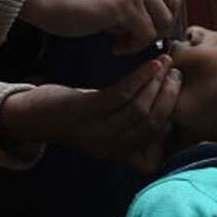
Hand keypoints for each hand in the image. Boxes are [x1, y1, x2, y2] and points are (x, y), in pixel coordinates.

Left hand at [0, 55, 181, 172]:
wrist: (36, 117)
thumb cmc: (76, 119)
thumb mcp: (107, 131)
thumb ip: (133, 130)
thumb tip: (166, 119)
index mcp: (120, 154)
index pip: (157, 135)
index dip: (172, 111)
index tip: (180, 89)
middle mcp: (112, 147)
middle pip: (152, 121)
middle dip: (169, 95)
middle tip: (176, 74)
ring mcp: (99, 130)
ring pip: (140, 107)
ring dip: (156, 82)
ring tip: (165, 63)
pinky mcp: (88, 111)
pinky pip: (124, 93)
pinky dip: (141, 76)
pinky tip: (150, 64)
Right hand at [21, 0, 183, 54]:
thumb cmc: (71, 1)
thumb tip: (162, 23)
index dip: (167, 8)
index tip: (148, 24)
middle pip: (174, 3)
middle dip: (159, 26)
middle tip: (134, 36)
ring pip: (163, 21)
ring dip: (145, 39)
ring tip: (121, 42)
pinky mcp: (124, 3)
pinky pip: (147, 35)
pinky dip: (133, 47)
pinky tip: (114, 46)